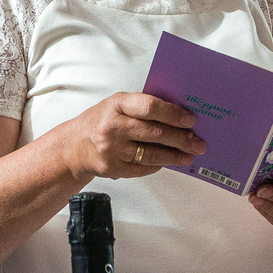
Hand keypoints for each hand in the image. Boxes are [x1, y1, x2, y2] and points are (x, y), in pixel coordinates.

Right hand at [63, 92, 203, 179]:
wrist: (74, 146)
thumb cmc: (102, 121)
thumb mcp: (117, 106)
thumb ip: (143, 108)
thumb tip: (179, 116)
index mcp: (117, 104)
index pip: (150, 107)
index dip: (173, 114)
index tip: (190, 120)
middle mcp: (113, 126)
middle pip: (155, 133)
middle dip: (181, 139)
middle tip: (198, 143)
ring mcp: (112, 149)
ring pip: (152, 154)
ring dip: (175, 156)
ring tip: (190, 156)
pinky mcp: (113, 168)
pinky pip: (143, 167)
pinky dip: (158, 165)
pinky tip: (168, 162)